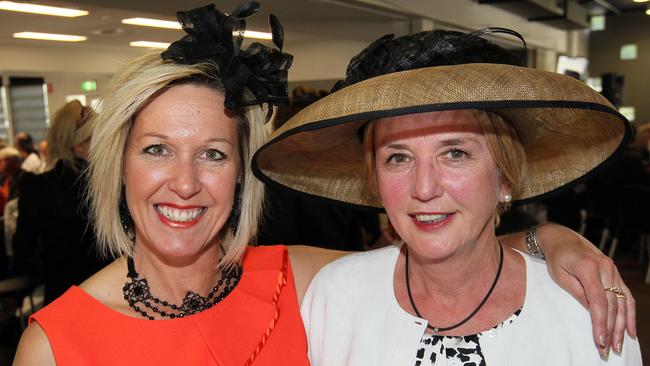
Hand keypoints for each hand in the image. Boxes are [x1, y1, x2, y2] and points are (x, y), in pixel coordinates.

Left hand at [538, 223, 635, 355]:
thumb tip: (592, 312)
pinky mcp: (615, 274)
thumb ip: (576, 292)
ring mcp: (613, 270)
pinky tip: (630, 330)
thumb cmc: (557, 258)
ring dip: (622, 325)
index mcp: (588, 267)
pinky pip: (626, 295)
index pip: (598, 300)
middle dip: (611, 329)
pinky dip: (629, 314)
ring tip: (619, 345)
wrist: (563, 239)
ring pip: (622, 302)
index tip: (600, 339)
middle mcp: (605, 268)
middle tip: (608, 349)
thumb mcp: (560, 275)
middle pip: (612, 304)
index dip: (600, 322)